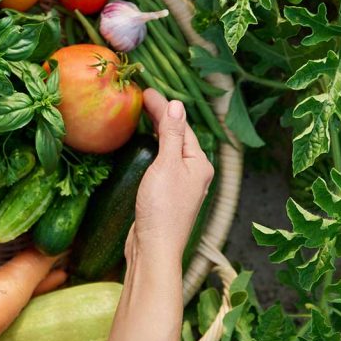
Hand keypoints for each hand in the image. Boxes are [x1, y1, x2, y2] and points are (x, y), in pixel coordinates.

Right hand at [129, 88, 214, 262]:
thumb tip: (176, 105)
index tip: (146, 92)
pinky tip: (143, 147)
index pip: (181, 126)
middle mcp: (194, 173)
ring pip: (169, 150)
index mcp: (199, 164)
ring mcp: (181, 185)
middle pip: (177, 137)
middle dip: (161, 117)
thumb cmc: (162, 208)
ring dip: (156, 132)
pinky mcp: (166, 196)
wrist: (154, 248)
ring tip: (141, 115)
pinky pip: (161, 164)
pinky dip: (152, 150)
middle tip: (140, 98)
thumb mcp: (167, 165)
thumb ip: (172, 135)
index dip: (164, 107)